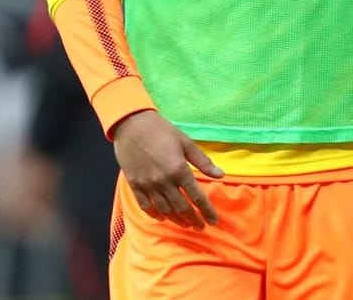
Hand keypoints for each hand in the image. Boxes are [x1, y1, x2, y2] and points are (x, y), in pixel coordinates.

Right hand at [112, 110, 223, 228]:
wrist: (132, 125)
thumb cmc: (162, 131)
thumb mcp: (186, 143)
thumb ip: (203, 161)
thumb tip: (221, 175)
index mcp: (179, 170)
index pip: (197, 197)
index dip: (207, 211)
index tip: (213, 221)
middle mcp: (164, 181)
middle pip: (181, 207)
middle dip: (193, 219)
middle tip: (200, 227)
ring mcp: (148, 185)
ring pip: (164, 210)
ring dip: (176, 220)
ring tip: (185, 224)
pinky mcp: (134, 185)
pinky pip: (145, 206)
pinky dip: (155, 214)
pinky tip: (162, 218)